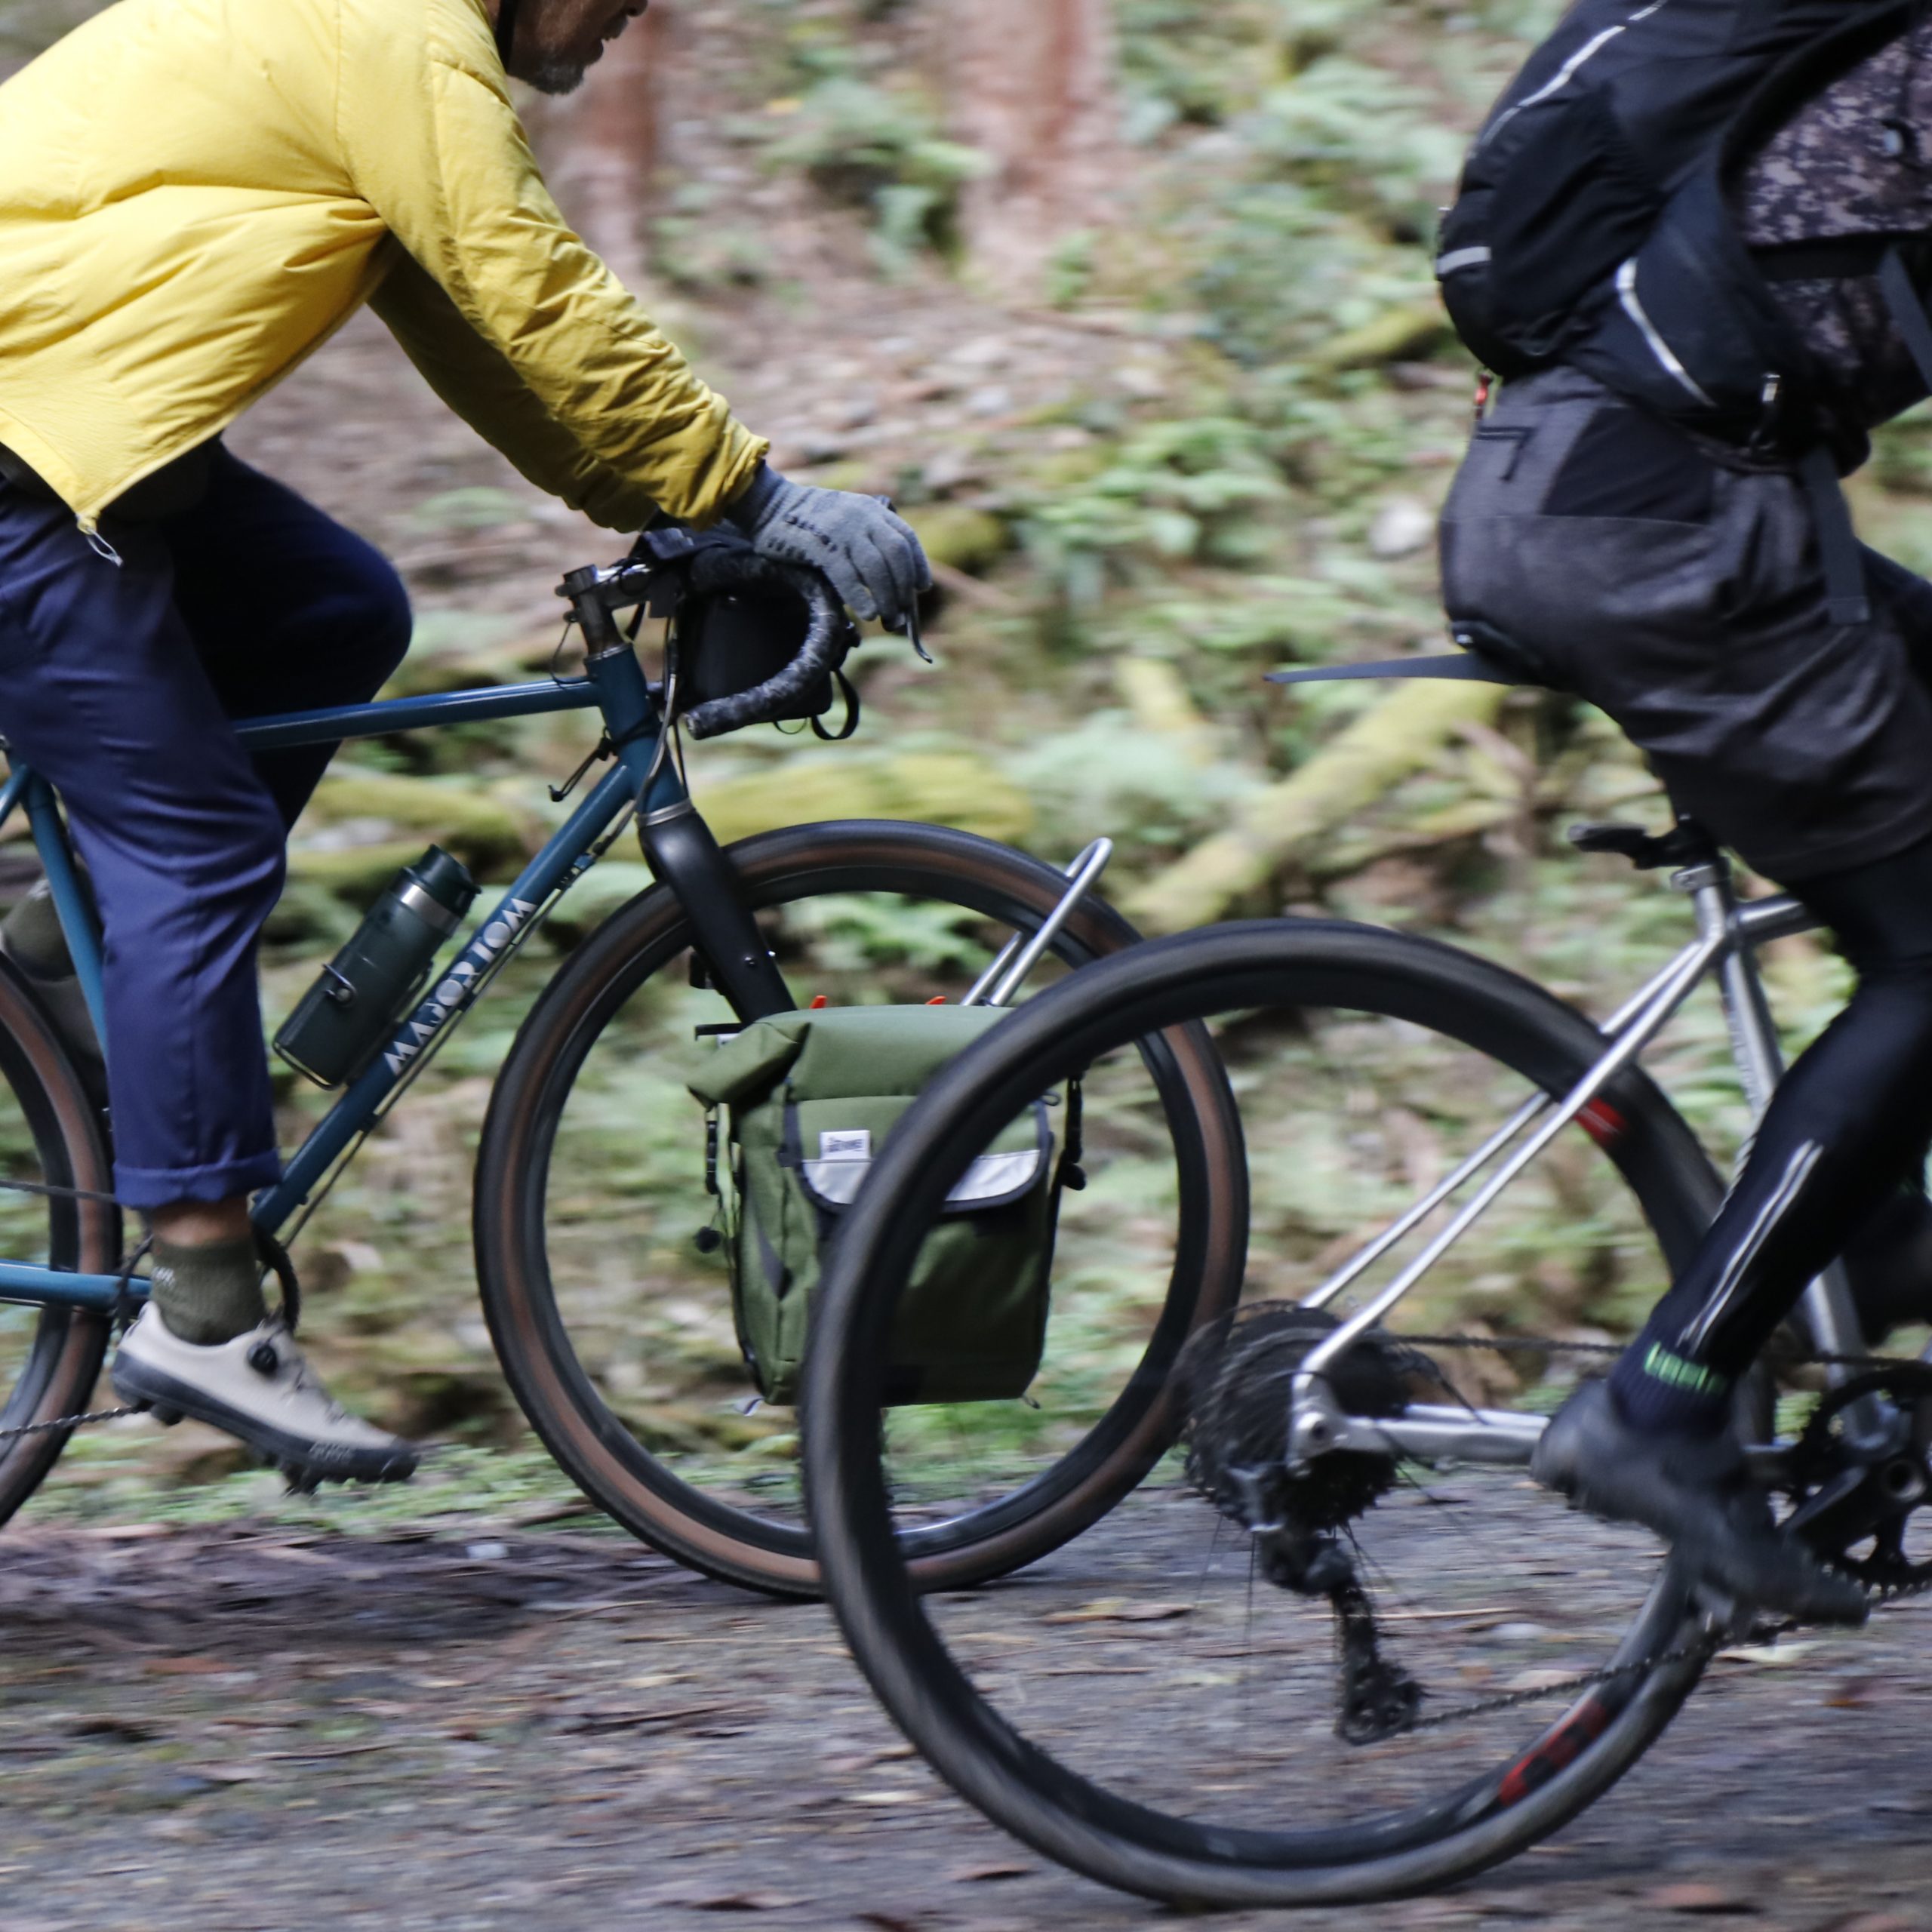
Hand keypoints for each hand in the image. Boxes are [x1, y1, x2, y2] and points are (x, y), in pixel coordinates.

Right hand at [723, 465, 931, 629]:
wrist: (770, 504)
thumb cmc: (808, 522)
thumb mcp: (845, 519)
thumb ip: (867, 540)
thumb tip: (887, 585)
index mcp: (871, 509)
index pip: (906, 538)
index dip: (918, 565)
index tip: (921, 587)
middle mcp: (862, 516)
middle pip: (896, 555)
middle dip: (902, 589)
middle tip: (900, 614)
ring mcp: (842, 529)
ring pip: (876, 567)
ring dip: (886, 598)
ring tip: (886, 619)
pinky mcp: (820, 544)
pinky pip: (847, 574)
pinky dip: (860, 596)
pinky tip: (867, 613)